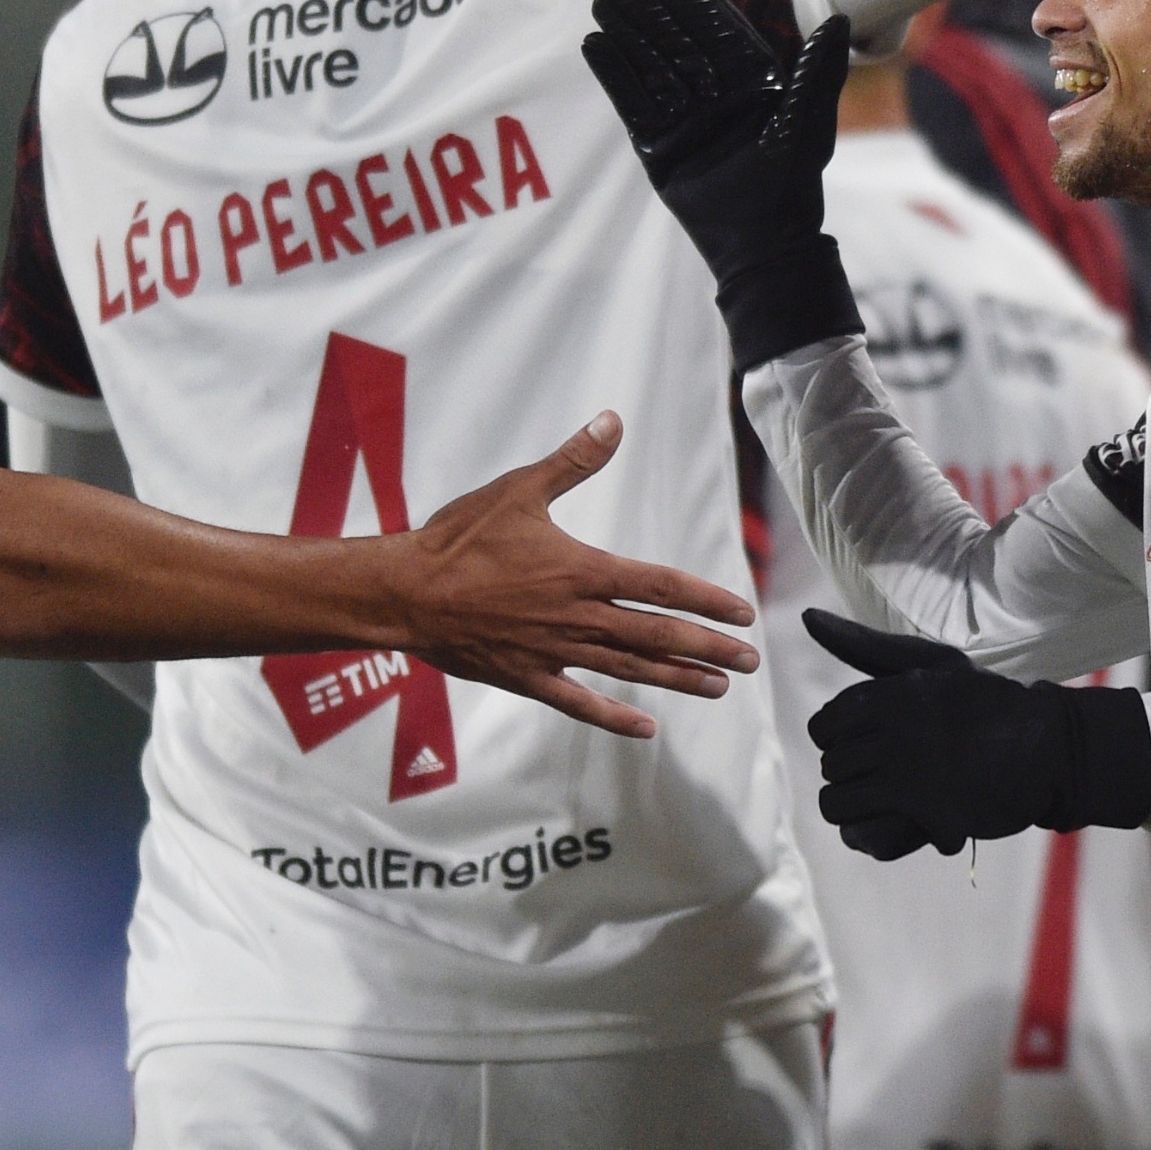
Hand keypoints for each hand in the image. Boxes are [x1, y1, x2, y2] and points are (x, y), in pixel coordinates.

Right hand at [387, 410, 757, 738]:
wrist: (401, 592)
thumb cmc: (457, 539)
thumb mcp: (519, 490)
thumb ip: (573, 460)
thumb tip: (612, 421)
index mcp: (581, 570)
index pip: (660, 585)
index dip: (706, 599)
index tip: (742, 613)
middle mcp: (577, 615)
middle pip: (657, 634)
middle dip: (708, 647)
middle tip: (749, 660)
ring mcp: (553, 650)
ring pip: (629, 669)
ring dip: (676, 679)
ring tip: (718, 686)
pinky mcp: (527, 676)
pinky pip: (578, 701)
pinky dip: (613, 716)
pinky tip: (646, 728)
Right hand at [582, 0, 858, 366]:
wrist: (763, 244)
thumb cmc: (794, 185)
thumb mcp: (809, 123)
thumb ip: (819, 71)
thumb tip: (840, 19)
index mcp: (751, 87)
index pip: (719, 34)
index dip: (696, 2)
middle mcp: (715, 99)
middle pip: (678, 45)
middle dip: (654, 12)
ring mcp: (684, 122)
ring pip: (651, 68)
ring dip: (628, 34)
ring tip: (605, 0)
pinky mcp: (658, 149)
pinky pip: (632, 105)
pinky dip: (614, 77)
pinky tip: (596, 45)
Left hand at [802, 608, 1150, 860]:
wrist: (1047, 749)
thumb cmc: (988, 703)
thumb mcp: (932, 663)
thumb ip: (866, 646)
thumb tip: (807, 617)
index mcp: (892, 690)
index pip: (825, 725)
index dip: (839, 742)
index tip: (870, 747)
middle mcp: (893, 725)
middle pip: (831, 764)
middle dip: (853, 775)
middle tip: (890, 778)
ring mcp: (906, 768)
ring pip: (835, 798)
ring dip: (856, 806)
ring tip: (887, 804)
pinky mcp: (921, 807)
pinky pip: (856, 827)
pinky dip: (867, 832)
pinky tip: (897, 823)